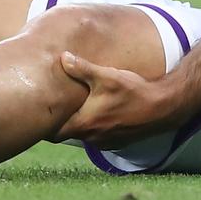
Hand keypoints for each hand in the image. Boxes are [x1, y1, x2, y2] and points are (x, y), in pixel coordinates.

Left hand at [55, 52, 182, 148]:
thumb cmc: (133, 91)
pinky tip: (95, 111)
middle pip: (65, 134)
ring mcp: (105, 142)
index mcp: (84, 124)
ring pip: (81, 135)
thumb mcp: (106, 76)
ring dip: (76, 124)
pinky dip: (91, 126)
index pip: (52, 133)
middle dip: (57, 122)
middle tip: (51, 106)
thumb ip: (82, 68)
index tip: (37, 112)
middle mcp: (92, 138)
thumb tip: (62, 57)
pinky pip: (96, 136)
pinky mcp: (116, 141)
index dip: (43, 124)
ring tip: (71, 107)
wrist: (163, 107)